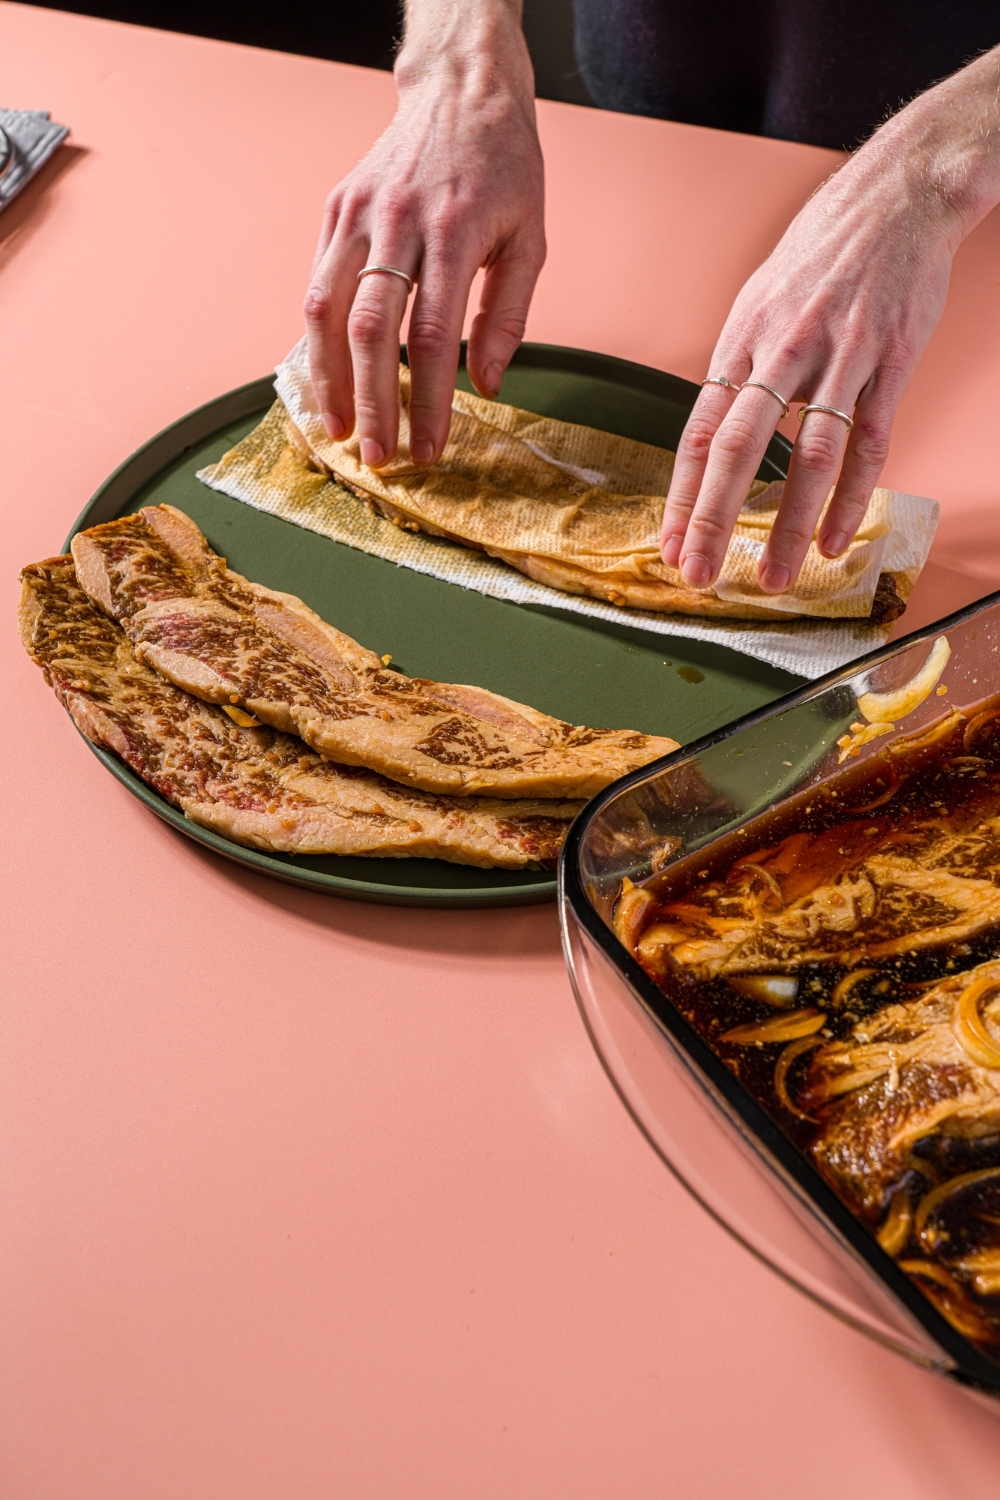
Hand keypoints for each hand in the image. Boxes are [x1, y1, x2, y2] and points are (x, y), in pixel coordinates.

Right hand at [304, 1, 544, 469]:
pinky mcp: (336, 208)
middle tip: (378, 458)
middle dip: (372, 403)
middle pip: (373, 330)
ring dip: (329, 379)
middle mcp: (400, 221)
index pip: (434, 336)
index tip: (428, 449)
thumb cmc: (504, 170)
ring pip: (328, 309)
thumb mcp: (531, 238)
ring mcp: (360, 213)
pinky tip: (326, 379)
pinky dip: (317, 339)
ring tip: (337, 431)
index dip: (428, 400)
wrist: (461, 90)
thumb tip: (486, 385)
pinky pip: (316, 284)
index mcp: (457, 231)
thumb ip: (510, 315)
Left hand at [660, 47, 999, 593]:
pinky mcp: (891, 361)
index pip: (698, 433)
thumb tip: (717, 430)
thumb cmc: (823, 251)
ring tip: (776, 578)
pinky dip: (851, 497)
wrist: (898, 193)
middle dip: (713, 520)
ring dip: (789, 526)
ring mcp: (839, 356)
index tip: (668, 545)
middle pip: (737, 449)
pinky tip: (835, 540)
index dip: (682, 496)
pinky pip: (869, 442)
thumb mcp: (761, 298)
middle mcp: (782, 350)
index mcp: (741, 339)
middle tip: (698, 575)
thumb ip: (741, 366)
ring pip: (808, 456)